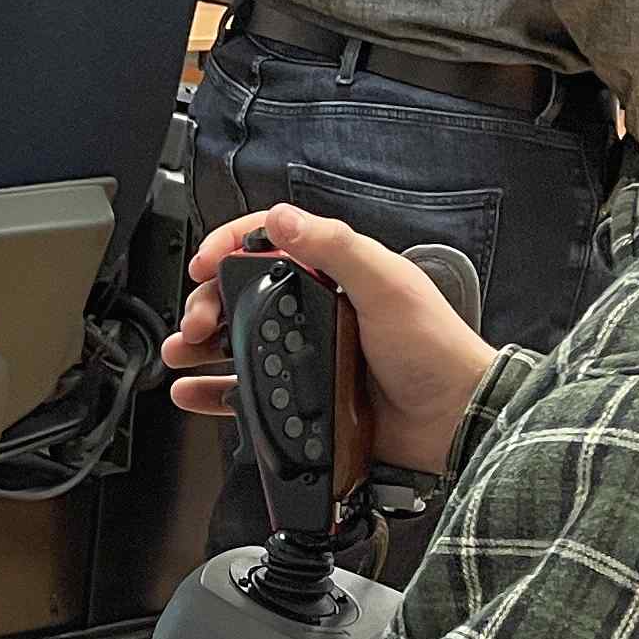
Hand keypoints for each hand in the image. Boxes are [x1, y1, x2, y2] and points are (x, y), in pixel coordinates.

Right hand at [165, 203, 496, 477]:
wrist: (455, 419)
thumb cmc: (436, 351)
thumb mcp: (388, 285)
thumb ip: (336, 247)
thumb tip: (283, 218)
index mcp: (336, 275)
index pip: (272, 242)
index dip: (231, 244)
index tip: (206, 261)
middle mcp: (318, 312)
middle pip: (243, 295)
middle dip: (208, 301)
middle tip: (198, 320)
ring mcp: (309, 357)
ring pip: (238, 343)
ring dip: (202, 344)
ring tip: (184, 351)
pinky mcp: (304, 400)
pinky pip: (247, 394)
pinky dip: (215, 391)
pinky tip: (194, 390)